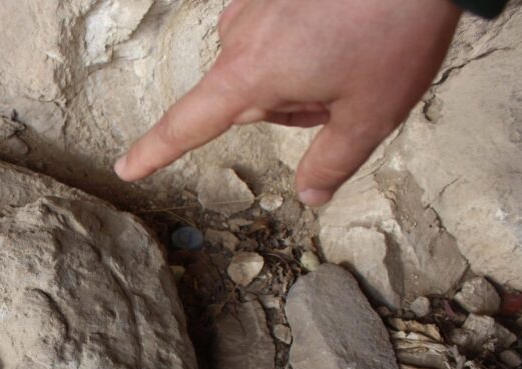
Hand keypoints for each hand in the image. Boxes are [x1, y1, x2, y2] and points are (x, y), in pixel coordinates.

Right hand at [114, 0, 460, 205]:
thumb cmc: (394, 29)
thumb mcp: (372, 112)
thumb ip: (333, 162)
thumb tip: (310, 195)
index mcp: (251, 76)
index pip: (188, 124)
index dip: (155, 151)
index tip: (126, 167)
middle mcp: (239, 36)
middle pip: (248, 97)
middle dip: (292, 105)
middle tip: (347, 85)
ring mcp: (255, 3)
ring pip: (265, 61)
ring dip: (300, 69)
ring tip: (352, 48)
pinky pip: (277, 24)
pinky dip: (306, 35)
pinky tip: (345, 24)